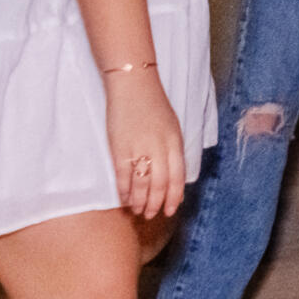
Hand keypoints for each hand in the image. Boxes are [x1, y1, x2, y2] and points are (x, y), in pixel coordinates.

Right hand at [105, 68, 185, 221]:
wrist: (133, 84)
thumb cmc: (153, 105)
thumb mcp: (172, 126)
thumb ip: (173, 149)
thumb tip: (173, 175)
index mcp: (175, 141)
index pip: (178, 176)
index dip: (174, 196)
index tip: (171, 210)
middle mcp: (160, 147)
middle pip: (161, 184)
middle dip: (157, 203)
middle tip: (152, 215)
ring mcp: (139, 148)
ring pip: (142, 184)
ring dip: (141, 201)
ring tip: (139, 211)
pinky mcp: (120, 147)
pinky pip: (123, 176)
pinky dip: (125, 190)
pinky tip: (125, 199)